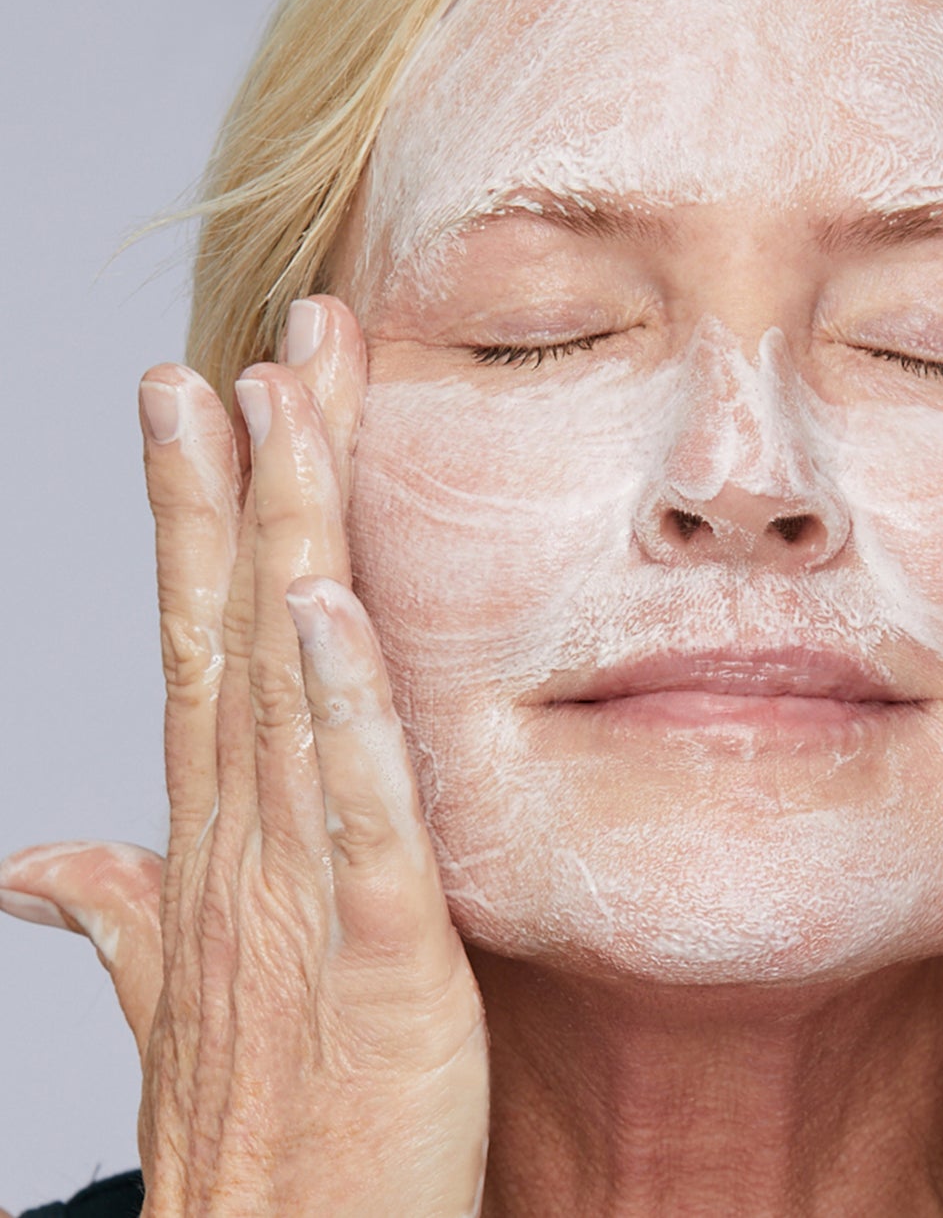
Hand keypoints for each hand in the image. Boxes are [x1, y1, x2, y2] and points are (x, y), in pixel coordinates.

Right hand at [0, 298, 488, 1216]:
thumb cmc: (270, 1124)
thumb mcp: (190, 998)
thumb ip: (128, 915)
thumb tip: (41, 860)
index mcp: (220, 835)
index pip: (202, 642)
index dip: (199, 517)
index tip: (206, 400)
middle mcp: (243, 837)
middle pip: (242, 623)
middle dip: (248, 476)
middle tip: (266, 343)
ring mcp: (298, 888)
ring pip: (290, 678)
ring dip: (284, 538)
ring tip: (286, 406)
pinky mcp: (374, 948)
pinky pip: (360, 808)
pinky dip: (344, 706)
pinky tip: (332, 606)